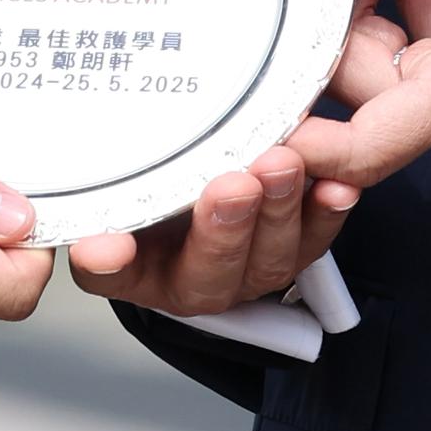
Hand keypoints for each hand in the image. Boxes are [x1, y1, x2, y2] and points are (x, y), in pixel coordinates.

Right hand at [65, 121, 363, 317]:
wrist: (211, 153)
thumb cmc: (157, 170)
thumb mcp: (121, 178)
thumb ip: (105, 198)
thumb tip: (93, 233)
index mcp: (138, 267)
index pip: (116, 274)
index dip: (112, 265)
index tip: (108, 246)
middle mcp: (198, 276)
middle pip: (210, 272)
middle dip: (224, 230)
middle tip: (232, 186)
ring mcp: (251, 264)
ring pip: (269, 257)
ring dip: (279, 211)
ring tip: (282, 166)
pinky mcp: (296, 242)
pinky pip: (316, 237)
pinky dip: (327, 212)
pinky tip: (336, 187)